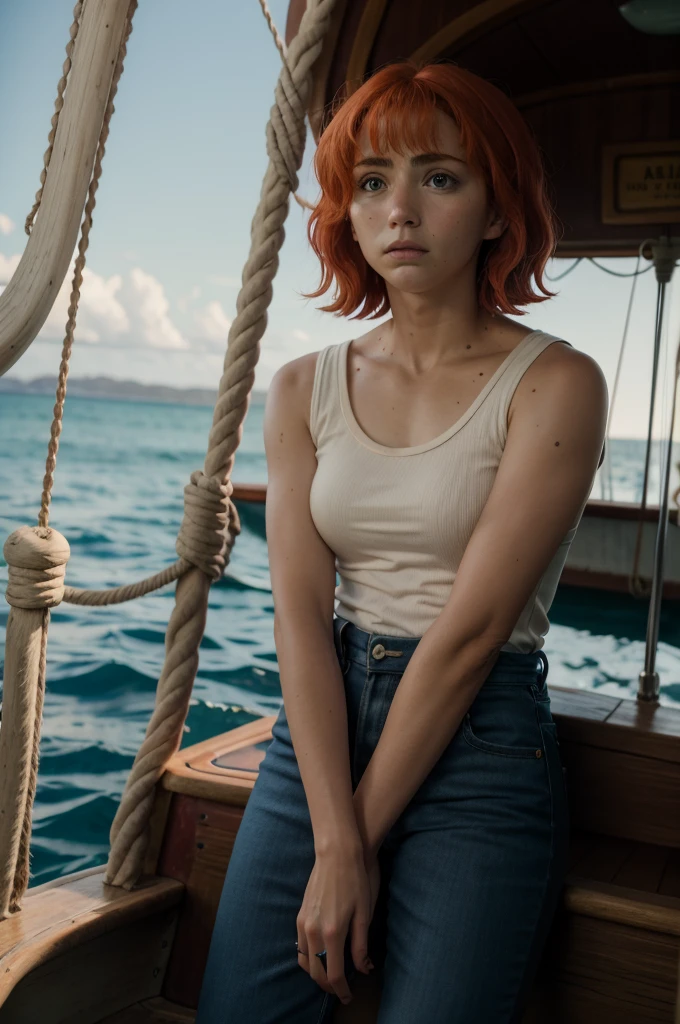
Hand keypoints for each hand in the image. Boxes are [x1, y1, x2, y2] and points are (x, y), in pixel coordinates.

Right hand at [296, 847, 377, 1003]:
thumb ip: (361, 945)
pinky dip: (308, 959)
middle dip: (329, 986)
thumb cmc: (355, 881)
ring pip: (304, 962)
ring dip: (316, 974)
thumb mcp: (364, 914)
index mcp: (332, 933)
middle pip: (316, 973)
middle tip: (342, 990)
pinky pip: (299, 946)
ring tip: (331, 976)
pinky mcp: (300, 915)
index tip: (349, 997)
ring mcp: (303, 923)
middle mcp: (314, 931)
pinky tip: (320, 956)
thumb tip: (364, 969)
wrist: (336, 854)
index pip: (334, 974)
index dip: (342, 990)